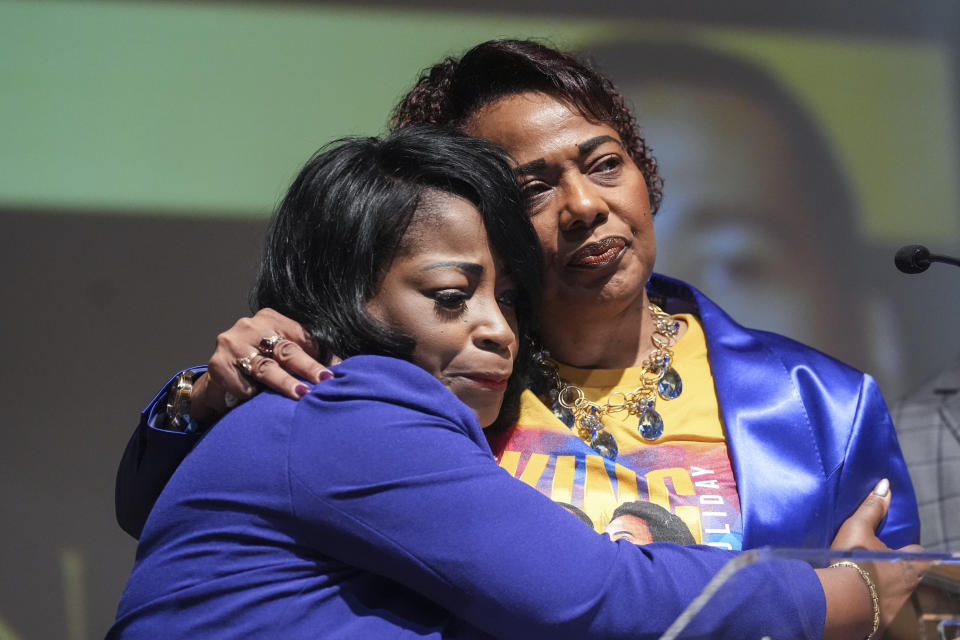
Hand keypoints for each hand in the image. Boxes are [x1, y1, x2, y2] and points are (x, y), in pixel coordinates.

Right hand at [189, 308, 334, 423]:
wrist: (220, 378)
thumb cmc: (258, 364)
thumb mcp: (280, 354)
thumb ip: (305, 356)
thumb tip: (340, 368)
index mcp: (271, 318)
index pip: (302, 335)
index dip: (321, 354)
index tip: (336, 371)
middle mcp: (251, 326)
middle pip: (286, 350)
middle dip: (308, 367)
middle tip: (325, 380)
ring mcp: (233, 343)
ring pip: (266, 368)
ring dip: (285, 383)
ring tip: (301, 393)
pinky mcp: (219, 364)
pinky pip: (244, 384)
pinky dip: (254, 395)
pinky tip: (259, 402)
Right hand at [819, 479, 924, 638]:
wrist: (841, 599)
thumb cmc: (853, 561)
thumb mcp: (858, 528)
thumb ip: (872, 508)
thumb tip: (885, 485)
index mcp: (908, 563)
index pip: (919, 555)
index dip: (910, 551)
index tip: (900, 549)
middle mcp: (908, 586)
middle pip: (911, 577)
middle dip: (899, 572)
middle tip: (882, 567)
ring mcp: (896, 605)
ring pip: (897, 594)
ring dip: (887, 589)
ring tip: (868, 583)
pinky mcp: (881, 620)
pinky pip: (881, 610)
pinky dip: (874, 605)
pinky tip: (860, 600)